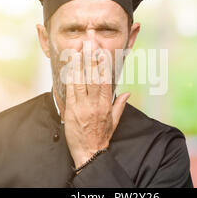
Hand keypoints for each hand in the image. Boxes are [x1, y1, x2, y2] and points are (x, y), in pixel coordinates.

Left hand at [64, 51, 129, 168]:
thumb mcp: (114, 121)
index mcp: (105, 106)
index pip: (105, 81)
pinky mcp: (71, 110)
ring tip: (77, 50)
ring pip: (80, 81)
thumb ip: (119, 105)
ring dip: (78, 64)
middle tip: (89, 44)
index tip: (103, 52)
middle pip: (93, 78)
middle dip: (91, 59)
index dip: (104, 66)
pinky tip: (69, 67)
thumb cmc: (101, 137)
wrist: (89, 152)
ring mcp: (82, 107)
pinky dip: (70, 78)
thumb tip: (127, 92)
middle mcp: (94, 104)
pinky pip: (70, 91)